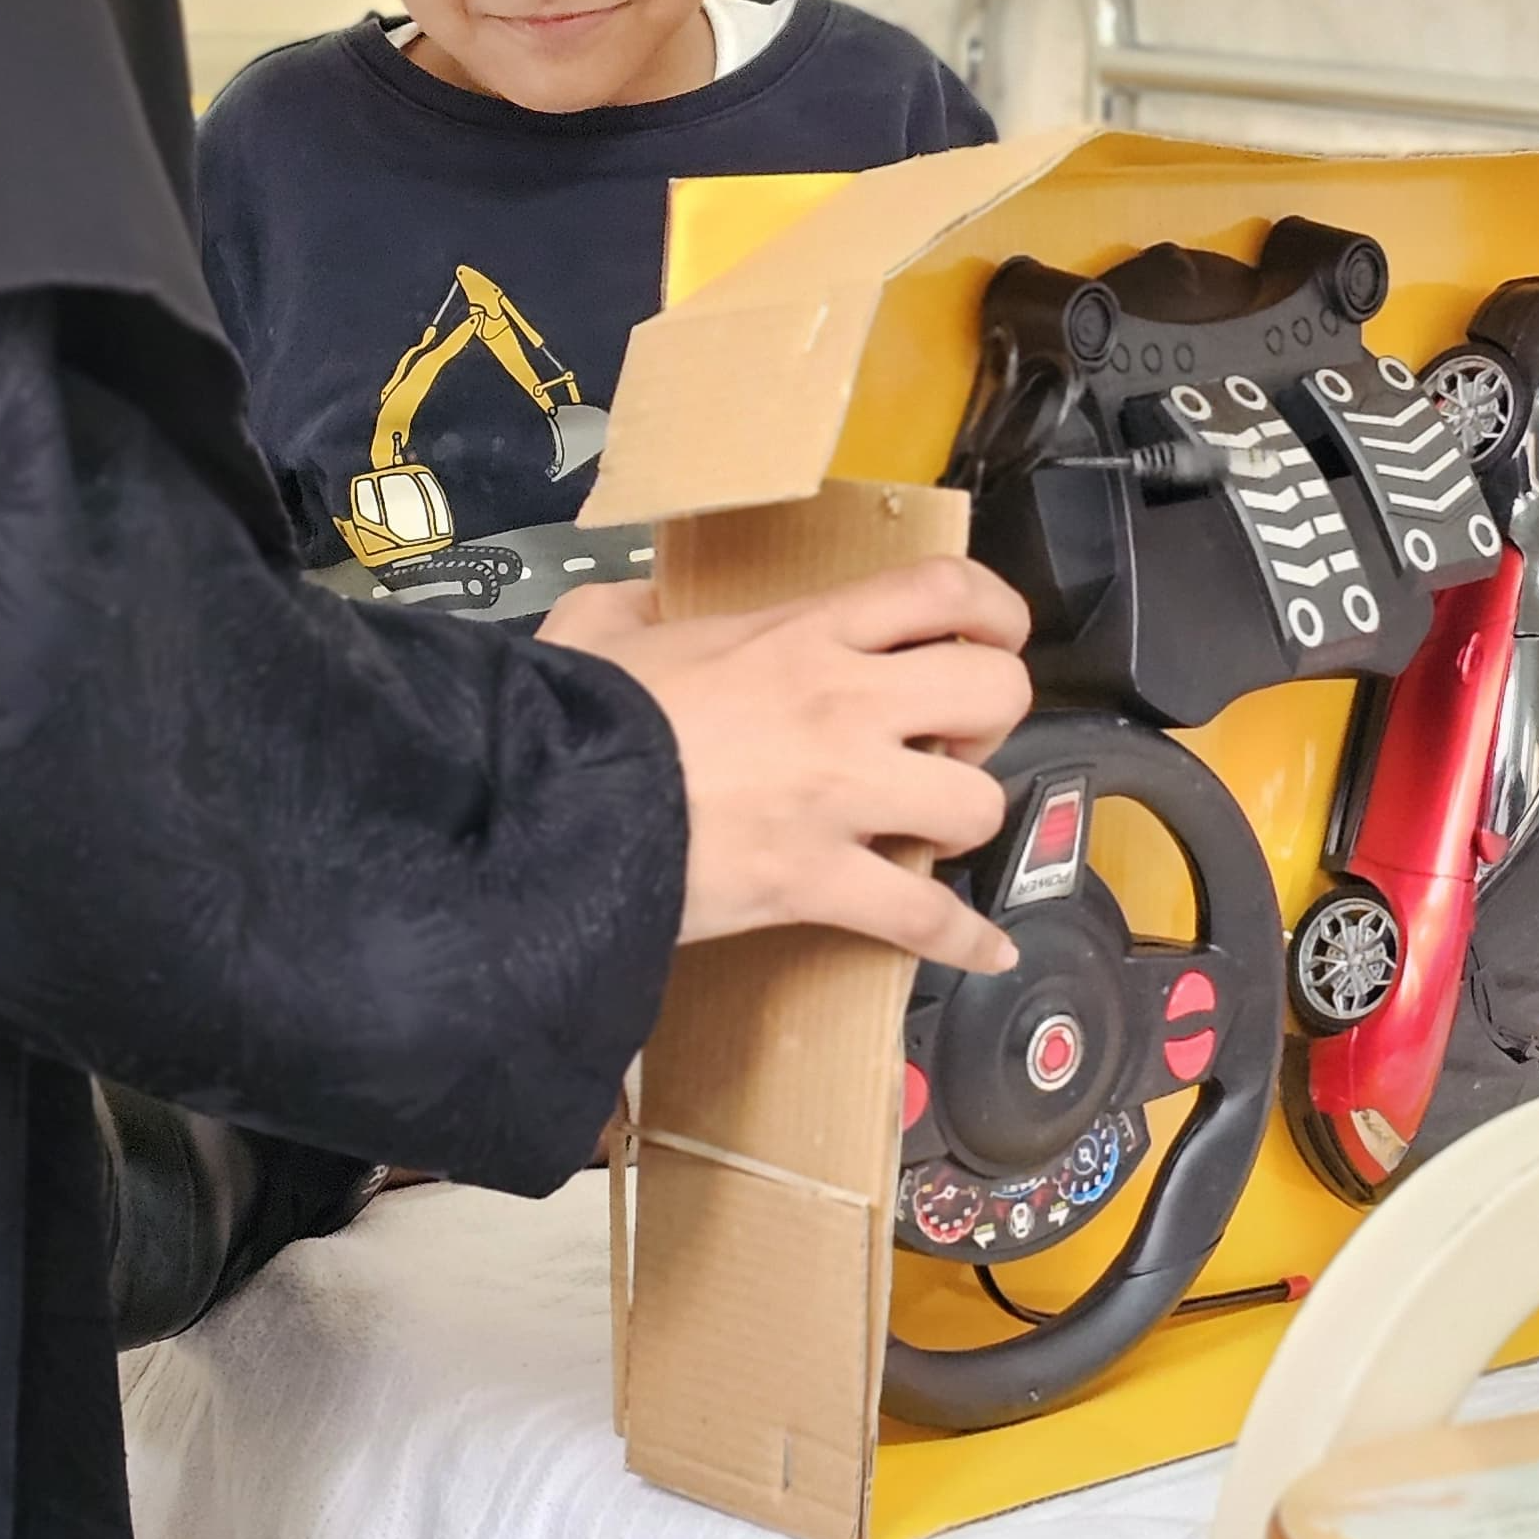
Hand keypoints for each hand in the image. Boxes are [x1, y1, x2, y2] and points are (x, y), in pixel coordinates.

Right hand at [540, 558, 1029, 973]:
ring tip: (930, 826)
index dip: (993, 609)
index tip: (992, 635)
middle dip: (990, 716)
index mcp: (800, 633)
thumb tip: (638, 603)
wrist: (545, 807)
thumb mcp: (600, 628)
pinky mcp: (818, 881)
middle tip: (949, 738)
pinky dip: (964, 939)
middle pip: (993, 688)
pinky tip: (983, 950)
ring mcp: (838, 795)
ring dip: (966, 820)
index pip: (941, 588)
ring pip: (976, 802)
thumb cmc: (572, 721)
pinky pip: (924, 918)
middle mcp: (841, 702)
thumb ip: (636, 603)